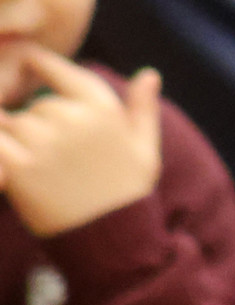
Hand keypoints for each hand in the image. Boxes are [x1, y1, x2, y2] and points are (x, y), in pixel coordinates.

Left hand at [0, 47, 161, 236]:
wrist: (112, 240)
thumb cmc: (128, 193)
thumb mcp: (145, 149)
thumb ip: (143, 109)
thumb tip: (149, 74)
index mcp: (104, 109)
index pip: (58, 69)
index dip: (39, 64)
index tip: (31, 65)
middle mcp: (75, 120)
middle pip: (37, 106)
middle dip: (41, 124)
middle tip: (60, 157)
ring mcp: (46, 142)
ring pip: (14, 124)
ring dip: (21, 142)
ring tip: (47, 170)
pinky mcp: (21, 166)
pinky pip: (0, 142)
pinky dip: (5, 152)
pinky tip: (19, 168)